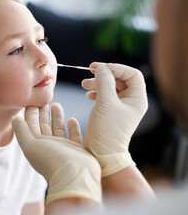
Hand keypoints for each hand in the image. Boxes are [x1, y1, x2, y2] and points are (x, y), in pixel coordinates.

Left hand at [12, 104, 101, 204]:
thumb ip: (21, 131)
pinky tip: (71, 119)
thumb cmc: (51, 160)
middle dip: (43, 112)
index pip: (31, 124)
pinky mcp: (78, 150)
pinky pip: (74, 135)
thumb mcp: (30, 144)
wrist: (75, 176)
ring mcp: (63, 148)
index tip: (31, 98)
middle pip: (44, 125)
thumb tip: (14, 117)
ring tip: (56, 104)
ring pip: (58, 128)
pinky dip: (72, 127)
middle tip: (44, 98)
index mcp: (36, 144)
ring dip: (56, 117)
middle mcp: (49, 145)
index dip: (30, 112)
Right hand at [82, 62, 147, 176]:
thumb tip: (101, 68)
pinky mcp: (110, 111)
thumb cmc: (107, 130)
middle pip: (120, 78)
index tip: (100, 68)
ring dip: (97, 82)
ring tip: (84, 84)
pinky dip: (96, 91)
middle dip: (104, 74)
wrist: (102, 153)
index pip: (132, 74)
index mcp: (137, 99)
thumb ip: (104, 82)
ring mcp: (121, 107)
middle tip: (90, 71)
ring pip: (111, 86)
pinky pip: (105, 95)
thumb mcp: (105, 103)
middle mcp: (131, 101)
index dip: (116, 68)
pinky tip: (87, 95)